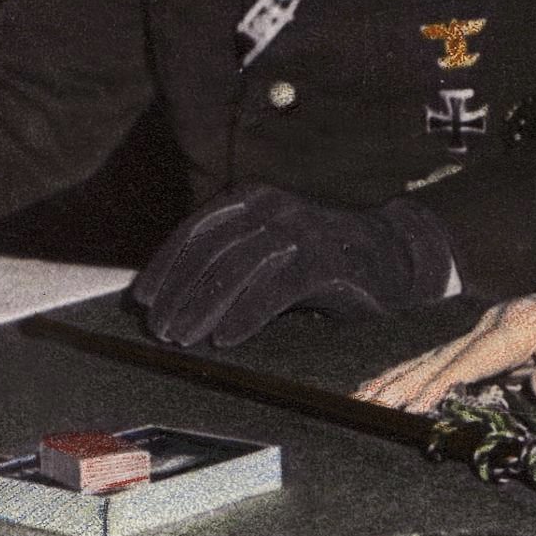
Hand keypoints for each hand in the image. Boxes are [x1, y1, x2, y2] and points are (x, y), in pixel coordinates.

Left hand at [133, 188, 454, 348]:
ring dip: (206, 305)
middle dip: (182, 292)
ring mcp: (305, 230)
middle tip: (162, 329)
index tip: (144, 300)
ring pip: (241, 266)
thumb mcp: (267, 248)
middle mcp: (278, 206)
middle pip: (214, 249)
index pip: (199, 229)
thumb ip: (226, 258)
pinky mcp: (329, 260)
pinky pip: (280, 285)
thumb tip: (165, 295)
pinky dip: (248, 312)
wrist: (391, 257)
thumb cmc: (315, 260)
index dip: (167, 265)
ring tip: (185, 338)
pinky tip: (227, 338)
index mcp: (255, 197)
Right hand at [358, 245, 535, 412]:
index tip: (410, 410)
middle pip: (441, 357)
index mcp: (519, 326)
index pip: (470, 362)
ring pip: (437, 355)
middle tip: (366, 408)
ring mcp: (491, 326)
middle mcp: (497, 322)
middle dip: (403, 383)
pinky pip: (447, 355)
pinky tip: (393, 382)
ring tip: (363, 398)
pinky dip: (416, 370)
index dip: (439, 387)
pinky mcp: (492, 334)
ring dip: (400, 376)